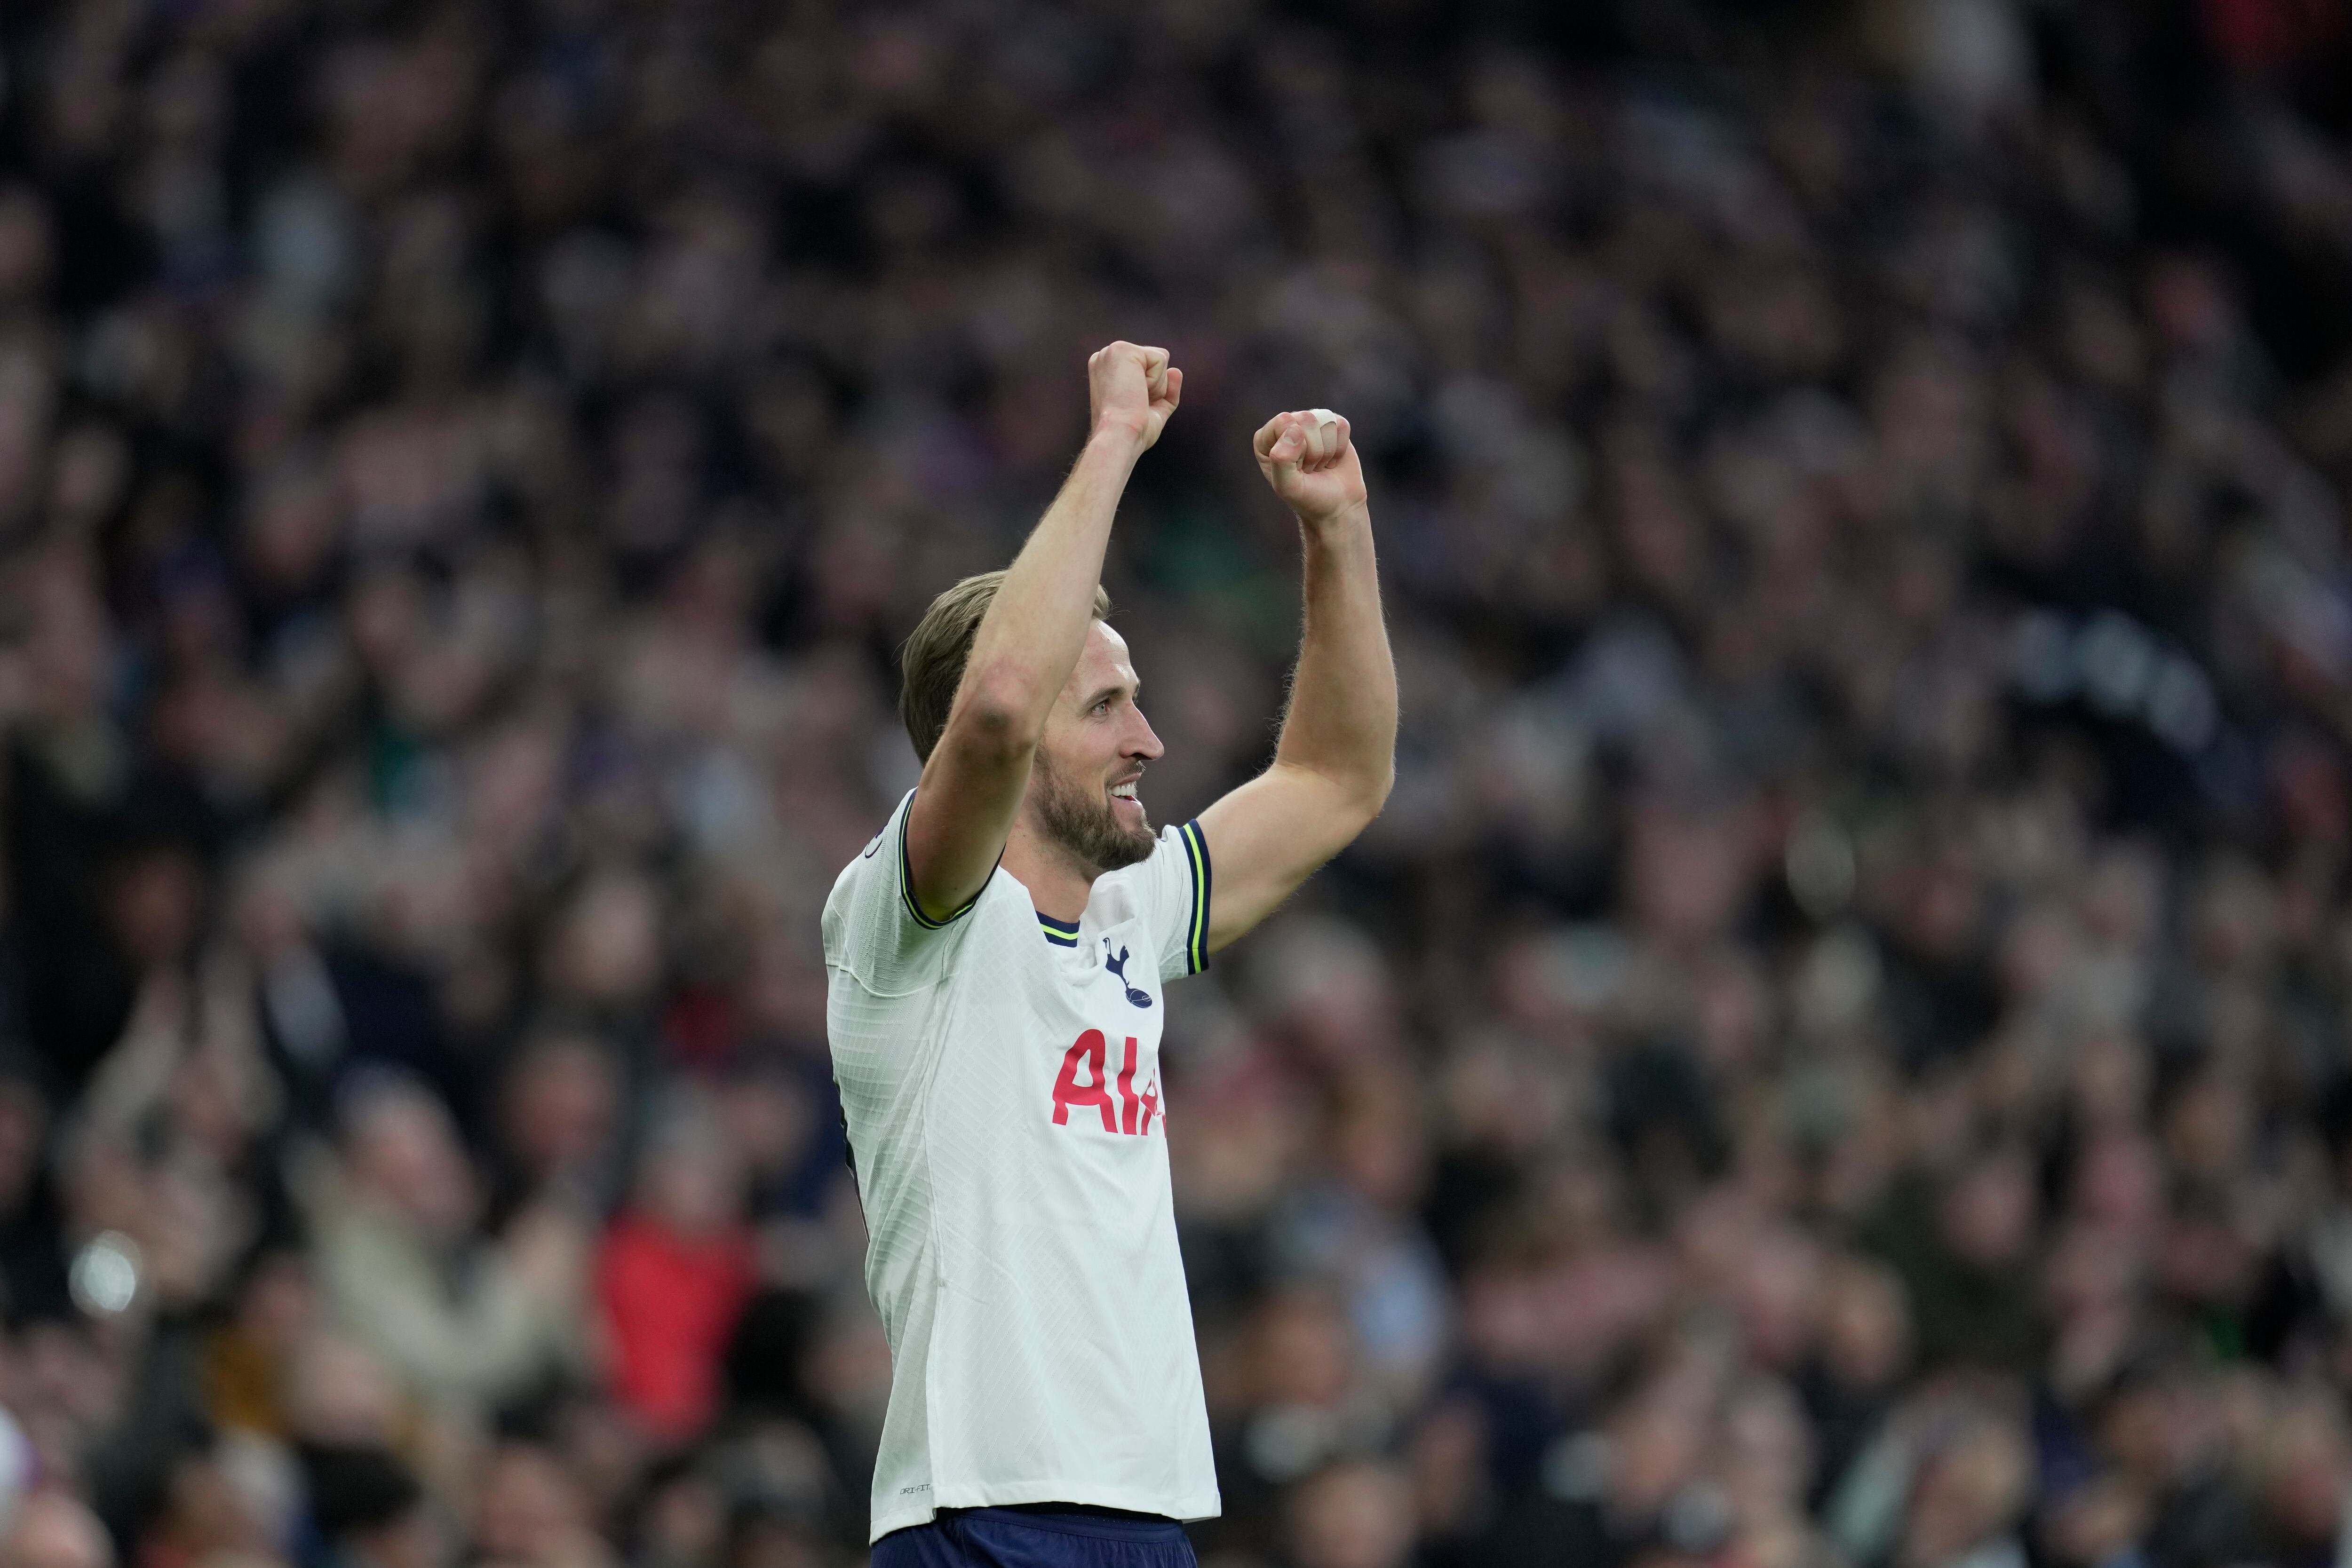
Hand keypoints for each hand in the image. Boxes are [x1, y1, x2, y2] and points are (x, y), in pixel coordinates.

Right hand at [1089, 341, 1181, 450]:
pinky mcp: (1122, 350)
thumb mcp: (1153, 409)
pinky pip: (1161, 359)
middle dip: (1154, 385)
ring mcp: (1112, 351)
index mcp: (1107, 369)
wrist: (1120, 436)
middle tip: (1135, 403)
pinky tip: (1138, 391)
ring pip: (1160, 359)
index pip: (1146, 366)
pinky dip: (1157, 381)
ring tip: (1135, 398)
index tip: (1132, 405)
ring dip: (1156, 385)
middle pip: (1155, 360)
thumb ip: (1166, 390)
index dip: (1150, 389)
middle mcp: (1106, 356)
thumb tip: (1176, 371)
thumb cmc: (1132, 431)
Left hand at [1255, 409, 1367, 528]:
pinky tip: (1332, 460)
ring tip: (1319, 465)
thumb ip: (1282, 459)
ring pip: (1325, 420)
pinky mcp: (1332, 427)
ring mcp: (1310, 426)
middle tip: (1309, 469)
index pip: (1282, 422)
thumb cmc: (1308, 498)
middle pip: (1305, 419)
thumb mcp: (1288, 486)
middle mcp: (1286, 428)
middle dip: (1313, 450)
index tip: (1297, 468)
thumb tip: (1294, 429)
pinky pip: (1340, 425)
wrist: (1336, 507)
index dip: (1295, 447)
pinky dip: (1340, 447)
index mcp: (1265, 440)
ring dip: (1327, 450)